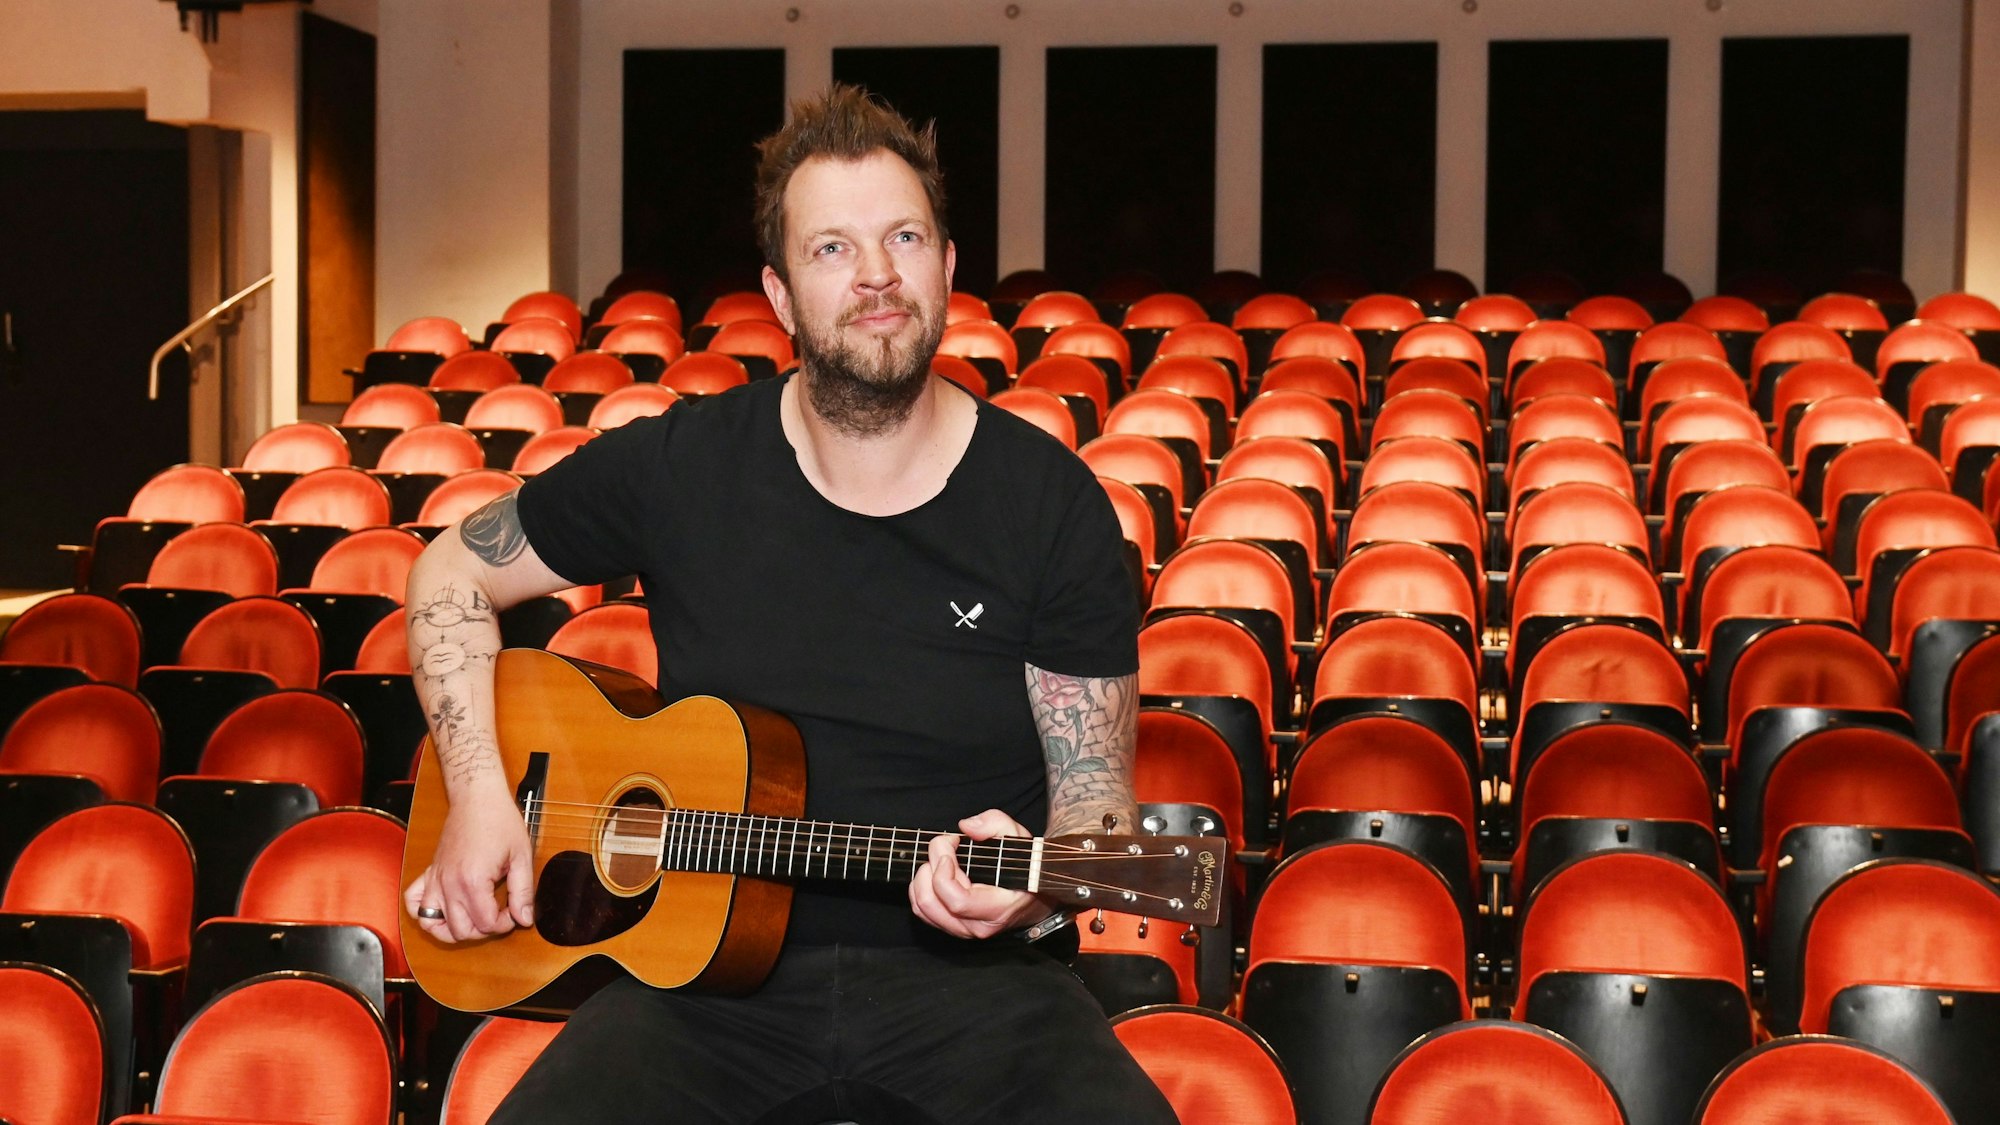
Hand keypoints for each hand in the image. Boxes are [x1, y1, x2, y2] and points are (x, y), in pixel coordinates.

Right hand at [403, 784, 535, 943]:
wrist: (477, 797)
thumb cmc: (500, 821)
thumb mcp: (521, 856)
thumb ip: (523, 891)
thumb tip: (524, 918)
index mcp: (473, 881)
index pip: (487, 924)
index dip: (506, 922)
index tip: (515, 909)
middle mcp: (449, 884)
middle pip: (461, 931)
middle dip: (484, 929)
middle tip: (498, 912)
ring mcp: (436, 879)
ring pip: (432, 925)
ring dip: (454, 929)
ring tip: (473, 918)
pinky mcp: (429, 873)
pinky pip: (414, 903)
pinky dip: (425, 913)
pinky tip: (445, 909)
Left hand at [908, 809, 1054, 939]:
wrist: (1033, 897)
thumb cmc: (1025, 869)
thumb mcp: (1017, 837)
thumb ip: (995, 824)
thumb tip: (968, 828)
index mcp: (997, 909)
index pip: (957, 901)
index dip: (944, 872)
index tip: (951, 846)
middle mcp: (976, 926)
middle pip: (931, 902)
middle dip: (930, 866)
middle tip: (946, 846)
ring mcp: (962, 930)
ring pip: (922, 908)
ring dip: (924, 876)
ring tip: (941, 858)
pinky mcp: (951, 927)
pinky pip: (922, 910)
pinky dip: (921, 887)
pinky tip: (936, 871)